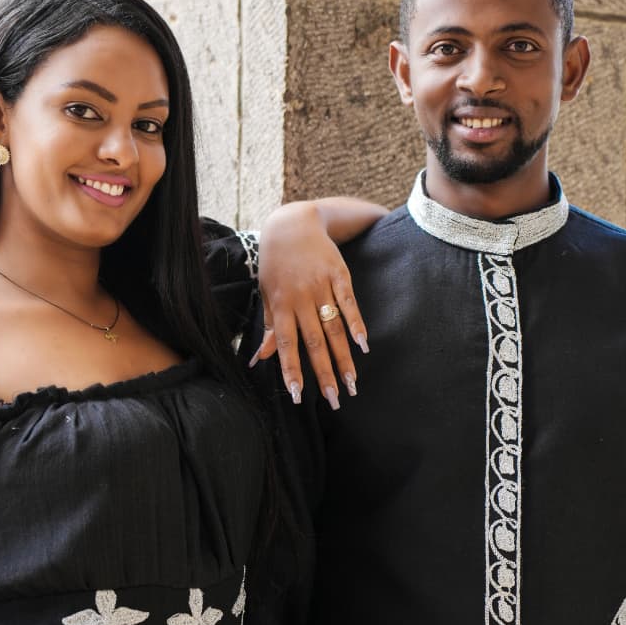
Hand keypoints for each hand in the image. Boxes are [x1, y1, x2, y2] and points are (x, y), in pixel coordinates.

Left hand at [254, 201, 369, 407]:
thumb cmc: (276, 264)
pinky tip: (364, 345)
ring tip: (352, 382)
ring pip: (334, 328)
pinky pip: (349, 303)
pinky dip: (357, 323)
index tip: (299, 395)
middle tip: (335, 400)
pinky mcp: (339, 275)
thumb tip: (262, 358)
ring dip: (344, 357)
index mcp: (280, 304)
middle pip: (314, 341)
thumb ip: (270, 326)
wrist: (293, 224)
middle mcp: (301, 297)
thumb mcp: (267, 292)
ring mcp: (322, 286)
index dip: (292, 370)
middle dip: (324, 373)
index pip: (286, 343)